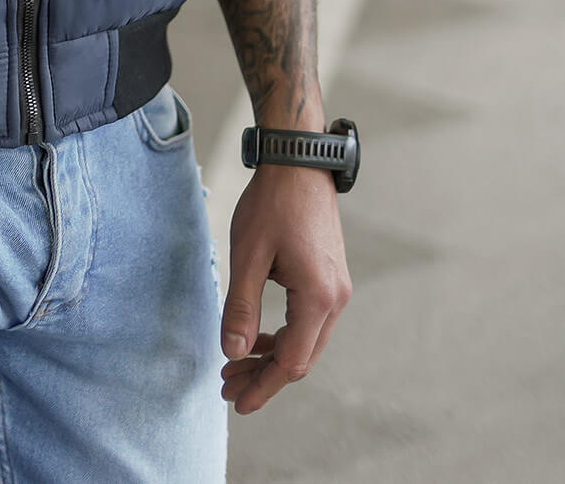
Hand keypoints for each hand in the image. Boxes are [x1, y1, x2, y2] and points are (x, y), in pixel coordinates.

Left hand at [220, 164, 351, 413]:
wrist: (298, 162)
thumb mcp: (248, 255)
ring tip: (236, 363)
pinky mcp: (331, 279)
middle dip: (263, 376)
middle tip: (227, 386)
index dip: (263, 386)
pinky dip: (284, 335)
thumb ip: (242, 307)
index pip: (292, 362)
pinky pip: (310, 322)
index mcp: (317, 297)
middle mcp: (335, 299)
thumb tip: (233, 353)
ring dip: (273, 356)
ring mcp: (337, 289)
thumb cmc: (271, 203)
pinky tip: (259, 336)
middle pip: (302, 358)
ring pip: (307, 342)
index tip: (236, 402)